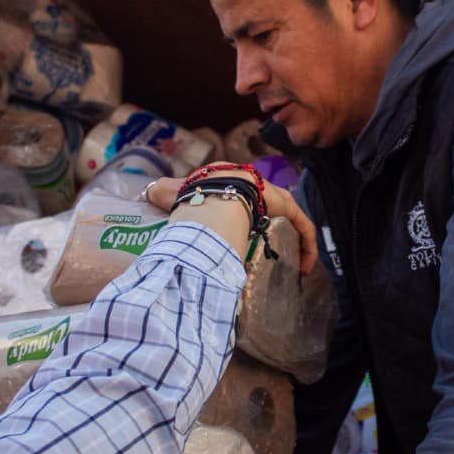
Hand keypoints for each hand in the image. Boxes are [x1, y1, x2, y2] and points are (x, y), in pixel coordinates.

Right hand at [147, 172, 316, 274]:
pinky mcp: (287, 203)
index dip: (245, 220)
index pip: (242, 201)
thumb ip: (163, 196)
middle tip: (275, 257)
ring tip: (298, 268)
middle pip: (269, 210)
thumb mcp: (172, 195)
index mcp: (230, 185)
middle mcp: (255, 188)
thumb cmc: (192, 196)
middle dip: (274, 231)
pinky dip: (308, 244)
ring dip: (298, 244)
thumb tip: (145, 195)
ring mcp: (273, 194)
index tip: (244, 240)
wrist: (213, 193)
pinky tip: (308, 266)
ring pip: (291, 220)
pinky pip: (304, 225)